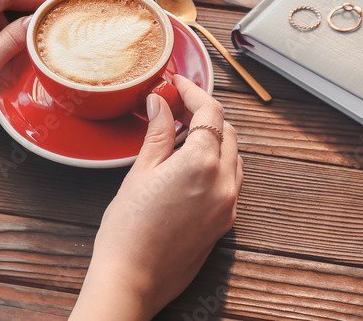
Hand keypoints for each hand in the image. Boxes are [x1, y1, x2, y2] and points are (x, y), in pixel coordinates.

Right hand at [70, 76, 242, 319]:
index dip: (194, 91)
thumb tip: (160, 104)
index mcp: (203, 163)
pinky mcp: (224, 223)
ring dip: (214, 139)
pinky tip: (188, 165)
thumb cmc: (129, 229)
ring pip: (233, 156)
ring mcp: (228, 205)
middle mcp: (224, 183)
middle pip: (227, 131)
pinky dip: (216, 164)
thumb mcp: (140, 172)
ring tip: (180, 135)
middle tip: (175, 107)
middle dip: (205, 114)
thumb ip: (157, 133)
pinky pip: (230, 181)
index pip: (211, 112)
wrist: (133, 279)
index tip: (176, 84)